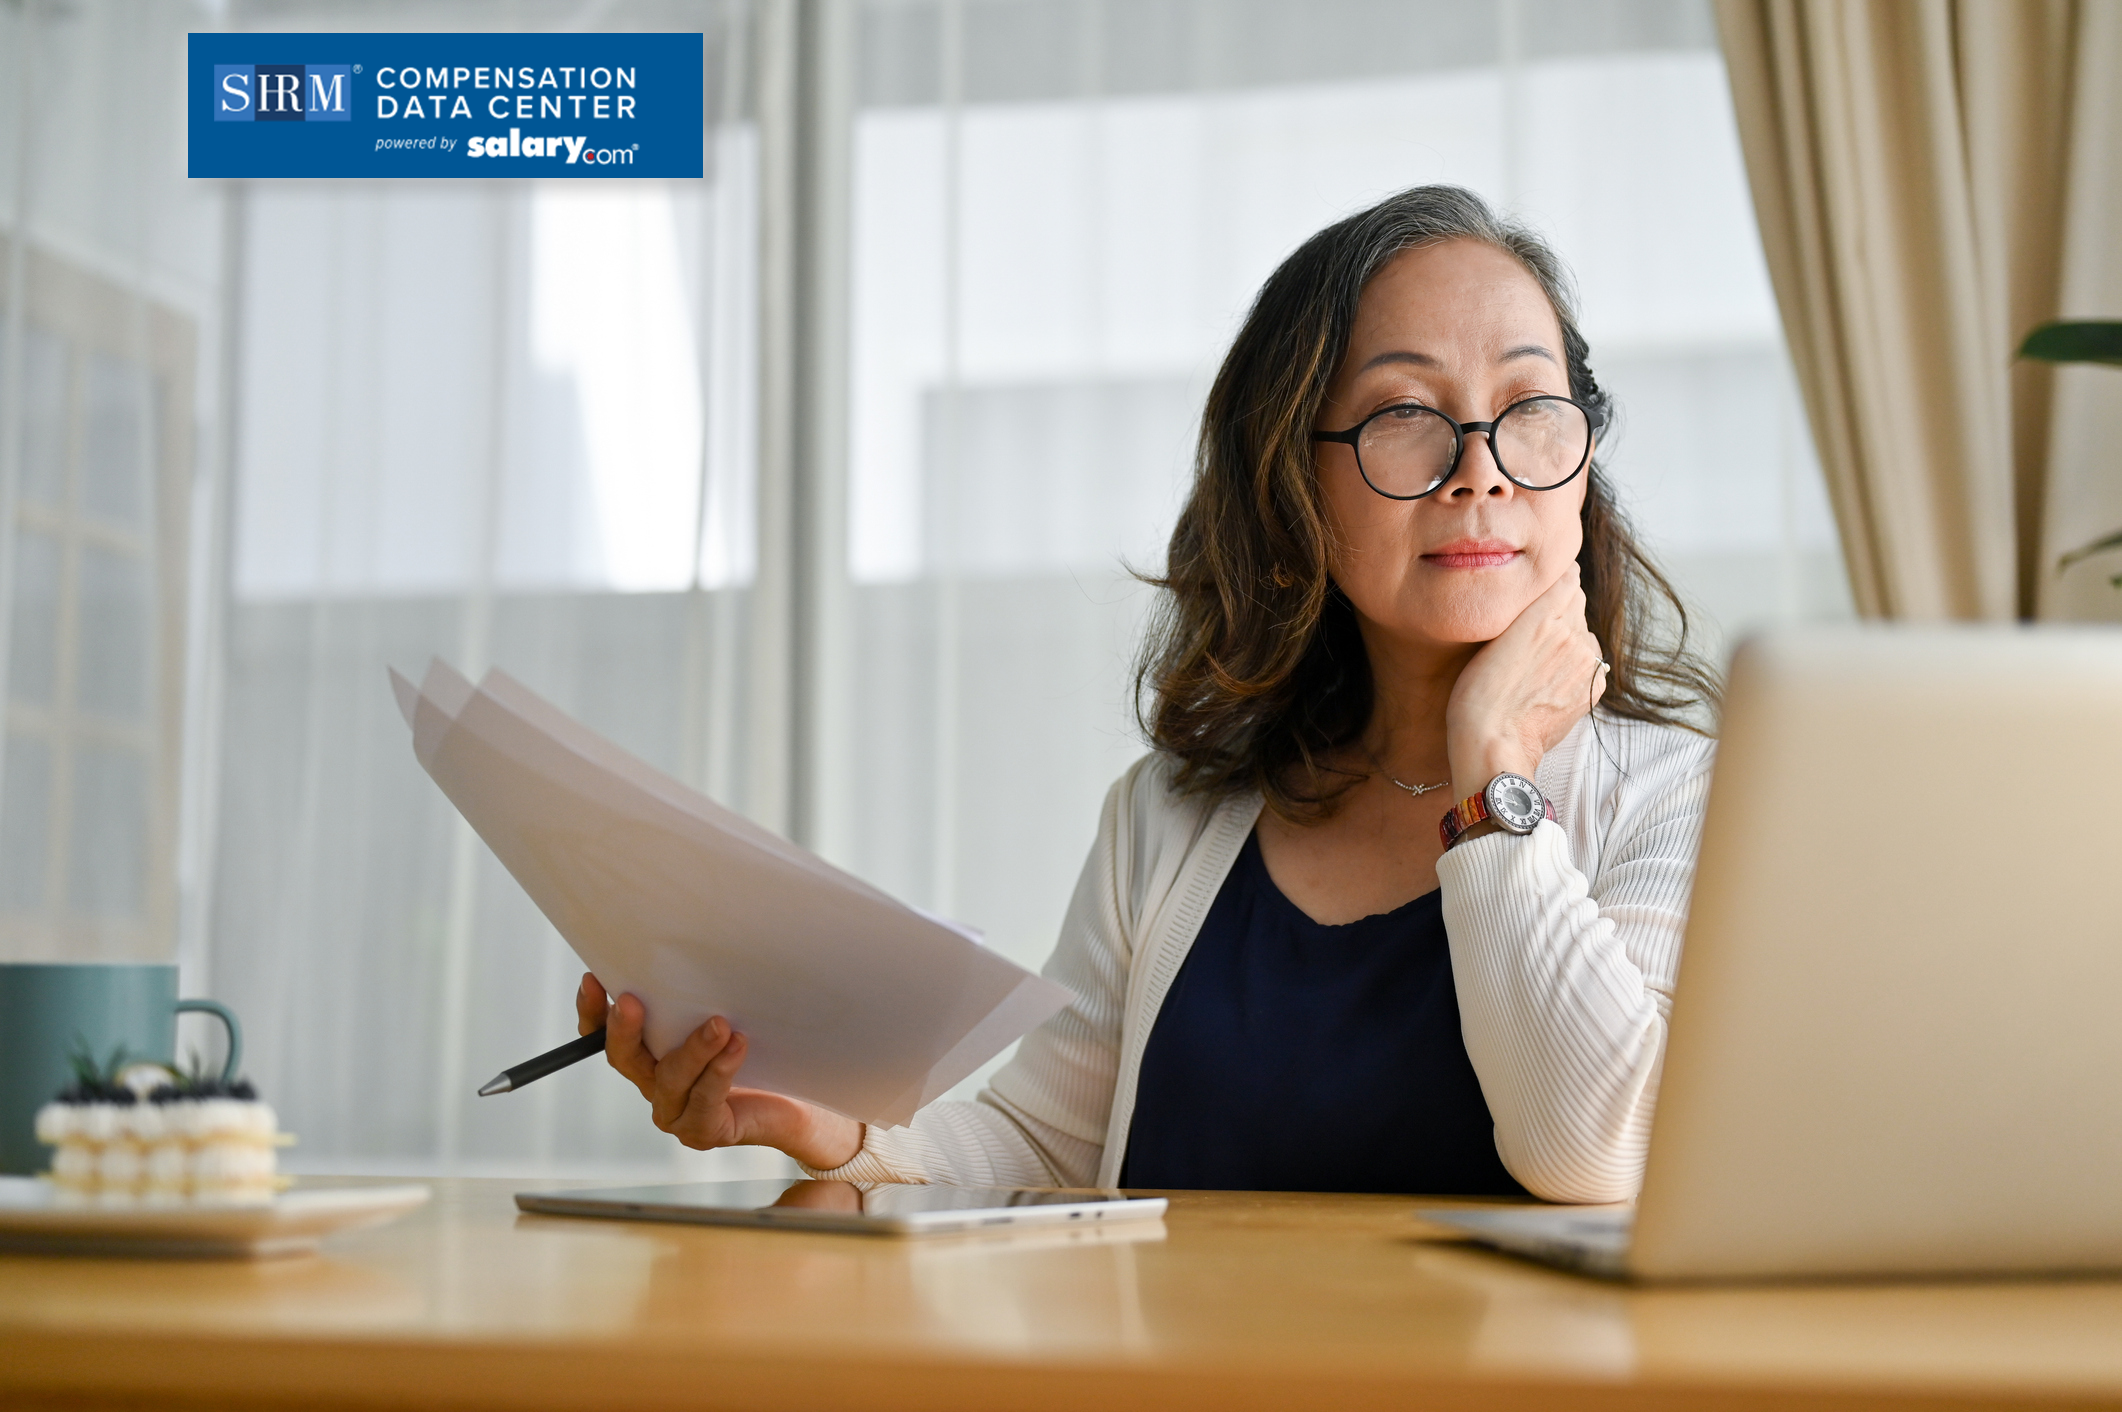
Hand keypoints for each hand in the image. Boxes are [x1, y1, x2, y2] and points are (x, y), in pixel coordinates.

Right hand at [575, 974, 863, 1169]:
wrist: (796, 1103)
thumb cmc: (759, 1053)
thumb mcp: (725, 1015)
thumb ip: (703, 995)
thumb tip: (697, 948)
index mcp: (649, 1055)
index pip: (604, 1036)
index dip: (593, 1012)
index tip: (593, 979)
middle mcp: (655, 1084)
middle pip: (625, 1059)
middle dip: (625, 1029)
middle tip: (631, 1000)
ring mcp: (676, 1112)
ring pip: (671, 1078)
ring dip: (693, 1049)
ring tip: (718, 1023)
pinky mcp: (704, 1130)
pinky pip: (706, 1099)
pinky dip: (720, 1071)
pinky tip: (738, 1046)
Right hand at [1444, 563, 1606, 799]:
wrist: (1494, 743)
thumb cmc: (1477, 692)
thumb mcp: (1489, 636)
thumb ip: (1525, 607)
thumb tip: (1551, 584)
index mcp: (1543, 613)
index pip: (1566, 576)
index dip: (1551, 582)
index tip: (1537, 591)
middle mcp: (1572, 632)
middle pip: (1576, 604)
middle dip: (1558, 611)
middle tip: (1528, 636)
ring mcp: (1587, 661)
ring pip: (1584, 633)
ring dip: (1568, 639)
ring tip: (1537, 663)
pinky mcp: (1594, 686)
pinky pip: (1591, 661)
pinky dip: (1576, 665)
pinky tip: (1550, 681)